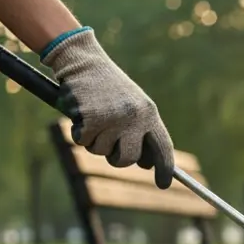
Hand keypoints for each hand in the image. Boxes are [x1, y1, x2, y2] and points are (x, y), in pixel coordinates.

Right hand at [42, 28, 175, 188]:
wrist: (83, 59)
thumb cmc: (107, 86)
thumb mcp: (132, 104)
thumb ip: (141, 131)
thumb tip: (147, 164)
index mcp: (149, 113)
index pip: (163, 147)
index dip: (165, 169)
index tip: (163, 184)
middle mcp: (135, 117)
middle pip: (129, 159)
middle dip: (117, 158)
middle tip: (109, 144)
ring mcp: (113, 118)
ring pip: (102, 152)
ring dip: (94, 141)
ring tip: (94, 117)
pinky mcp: (91, 119)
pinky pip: (83, 142)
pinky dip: (79, 132)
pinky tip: (81, 113)